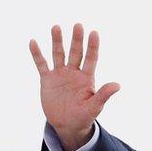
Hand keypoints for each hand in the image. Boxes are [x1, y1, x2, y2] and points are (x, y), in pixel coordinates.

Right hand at [30, 24, 119, 150]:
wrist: (67, 125)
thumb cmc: (84, 116)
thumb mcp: (95, 106)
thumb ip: (104, 94)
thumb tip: (118, 85)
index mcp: (87, 78)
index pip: (91, 58)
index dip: (92, 46)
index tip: (94, 32)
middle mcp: (74, 73)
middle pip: (75, 53)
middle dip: (76, 39)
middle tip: (78, 25)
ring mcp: (60, 75)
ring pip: (58, 54)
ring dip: (57, 41)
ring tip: (56, 26)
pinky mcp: (47, 80)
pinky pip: (41, 64)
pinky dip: (37, 54)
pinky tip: (33, 42)